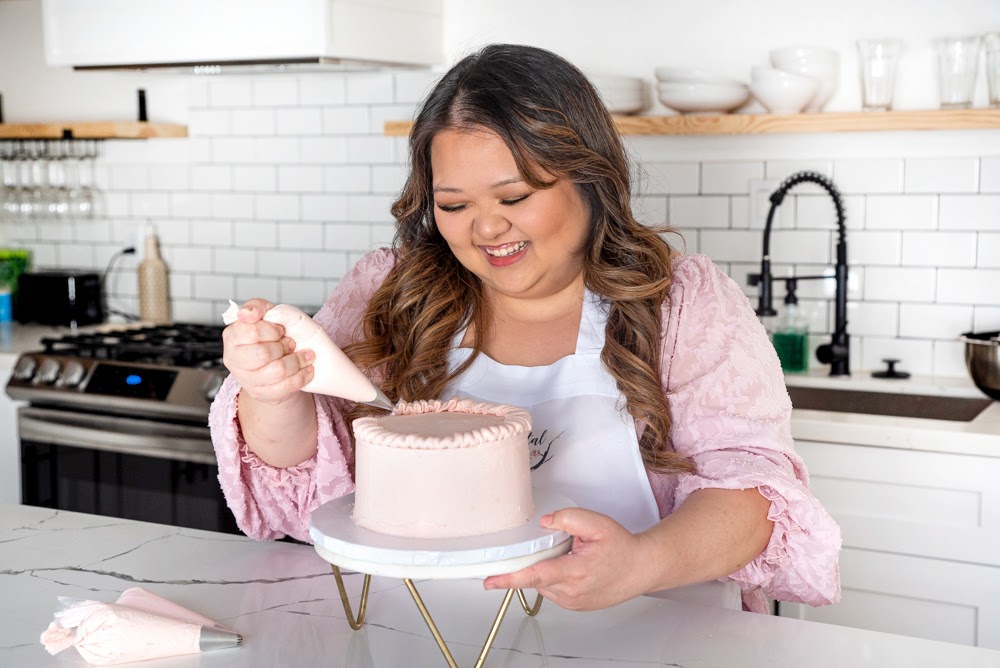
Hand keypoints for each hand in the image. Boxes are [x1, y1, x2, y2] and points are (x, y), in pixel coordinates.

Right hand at [222, 298, 314, 404]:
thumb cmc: (271, 333)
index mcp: (232, 335)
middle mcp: (234, 359)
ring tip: (304, 355)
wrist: (277, 359)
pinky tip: (307, 369)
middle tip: (291, 343)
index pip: (253, 332)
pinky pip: (284, 388)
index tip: (280, 329)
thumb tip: (247, 313)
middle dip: (284, 347)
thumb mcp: (267, 313)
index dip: (273, 330)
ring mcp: (246, 379)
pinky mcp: (260, 393)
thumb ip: (258, 307)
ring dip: (296, 361)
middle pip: (263, 354)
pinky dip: (301, 377)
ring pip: (277, 371)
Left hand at [482, 508, 650, 610]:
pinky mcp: (575, 606)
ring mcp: (573, 602)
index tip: (490, 581)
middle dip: (540, 560)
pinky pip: (553, 590)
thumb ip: (567, 519)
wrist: (641, 568)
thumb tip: (544, 523)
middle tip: (564, 548)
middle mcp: (572, 592)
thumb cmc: (622, 548)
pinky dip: (556, 578)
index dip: (509, 579)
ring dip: (549, 569)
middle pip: (537, 576)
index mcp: (575, 572)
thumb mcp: (596, 523)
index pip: (535, 576)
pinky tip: (574, 568)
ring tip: (574, 558)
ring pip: (543, 584)